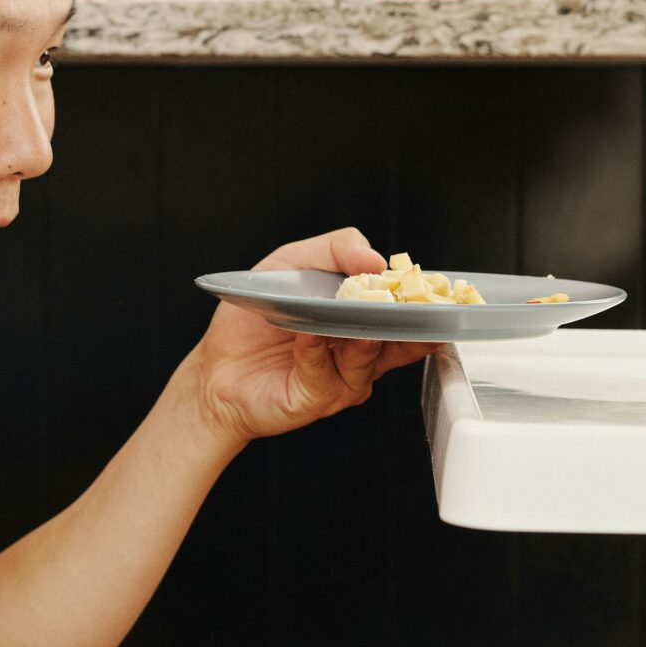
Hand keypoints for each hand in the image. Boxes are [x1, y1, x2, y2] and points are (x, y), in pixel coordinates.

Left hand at [182, 228, 432, 453]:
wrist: (216, 369)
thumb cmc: (255, 319)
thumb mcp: (292, 264)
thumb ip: (335, 249)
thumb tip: (374, 256)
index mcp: (363, 319)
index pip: (404, 309)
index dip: (419, 297)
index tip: (428, 285)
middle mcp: (362, 352)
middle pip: (400, 336)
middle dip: (407, 319)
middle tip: (407, 301)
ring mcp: (344, 377)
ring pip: (369, 354)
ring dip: (362, 332)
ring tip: (353, 314)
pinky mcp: (319, 397)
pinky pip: (327, 372)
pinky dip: (318, 350)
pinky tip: (307, 334)